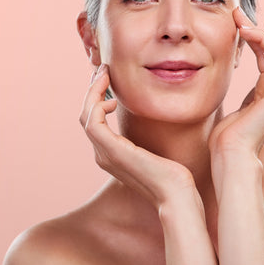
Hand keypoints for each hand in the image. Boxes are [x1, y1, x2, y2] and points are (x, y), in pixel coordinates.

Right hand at [79, 64, 196, 209]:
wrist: (176, 194)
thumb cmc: (171, 174)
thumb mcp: (153, 148)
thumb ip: (144, 136)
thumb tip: (149, 117)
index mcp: (110, 153)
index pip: (94, 120)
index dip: (98, 97)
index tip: (108, 79)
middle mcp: (102, 154)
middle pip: (86, 115)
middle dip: (93, 90)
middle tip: (103, 70)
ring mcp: (105, 153)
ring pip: (86, 115)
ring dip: (93, 91)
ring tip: (105, 74)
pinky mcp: (111, 151)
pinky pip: (93, 121)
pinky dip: (97, 104)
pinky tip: (113, 98)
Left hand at [208, 7, 263, 156]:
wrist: (228, 154)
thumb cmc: (224, 136)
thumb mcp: (225, 105)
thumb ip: (229, 90)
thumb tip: (218, 78)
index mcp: (263, 91)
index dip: (260, 36)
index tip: (246, 19)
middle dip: (262, 29)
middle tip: (240, 14)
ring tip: (246, 28)